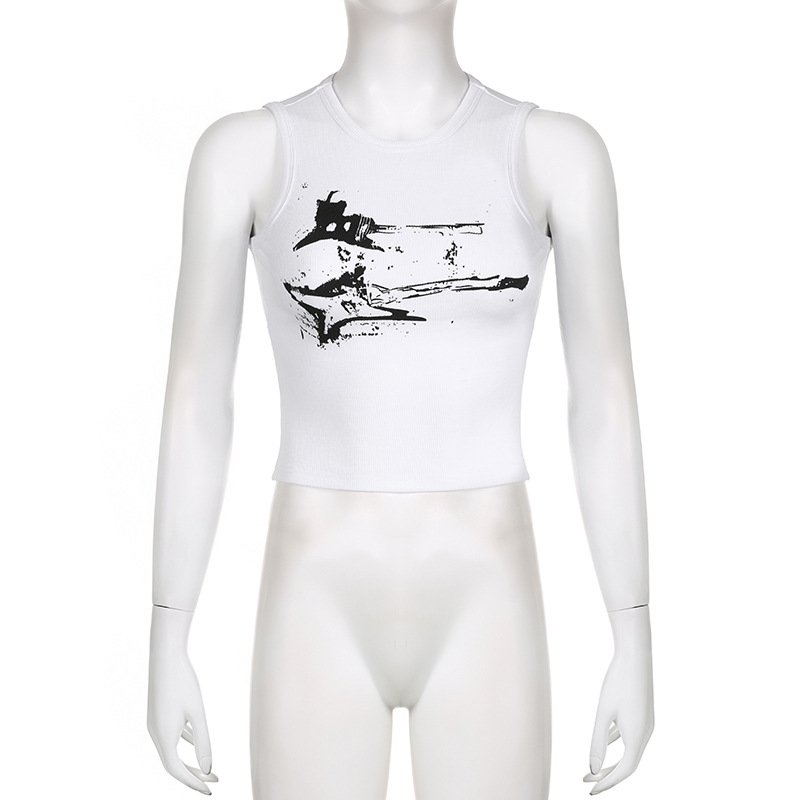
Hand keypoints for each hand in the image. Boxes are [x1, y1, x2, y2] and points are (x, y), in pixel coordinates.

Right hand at [147, 606, 217, 793]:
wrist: (165, 656)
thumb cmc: (183, 682)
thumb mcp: (197, 713)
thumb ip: (203, 741)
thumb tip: (208, 769)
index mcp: (163, 737)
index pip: (177, 771)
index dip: (193, 783)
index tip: (210, 791)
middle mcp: (155, 734)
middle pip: (173, 764)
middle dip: (194, 775)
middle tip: (215, 781)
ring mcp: (154, 724)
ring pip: (171, 751)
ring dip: (189, 761)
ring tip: (209, 768)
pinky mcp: (157, 714)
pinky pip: (171, 737)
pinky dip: (184, 744)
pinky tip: (196, 744)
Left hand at [583, 606, 653, 793]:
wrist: (636, 656)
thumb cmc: (617, 682)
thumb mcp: (603, 713)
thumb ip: (597, 742)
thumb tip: (592, 769)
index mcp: (637, 737)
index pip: (624, 770)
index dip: (607, 783)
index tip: (590, 791)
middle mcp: (646, 733)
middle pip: (628, 764)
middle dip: (607, 774)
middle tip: (586, 781)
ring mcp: (647, 723)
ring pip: (629, 751)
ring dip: (611, 761)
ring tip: (591, 768)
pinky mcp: (643, 714)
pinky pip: (630, 737)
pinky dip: (617, 744)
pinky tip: (605, 744)